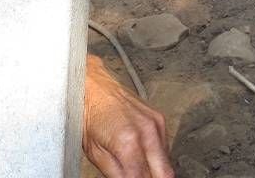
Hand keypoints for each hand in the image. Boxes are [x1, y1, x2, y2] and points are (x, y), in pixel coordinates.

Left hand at [82, 54, 174, 177]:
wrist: (92, 85)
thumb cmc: (87, 113)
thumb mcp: (95, 153)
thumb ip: (116, 174)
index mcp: (129, 141)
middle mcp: (148, 131)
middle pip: (165, 174)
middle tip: (138, 177)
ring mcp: (157, 124)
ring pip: (167, 162)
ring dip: (155, 170)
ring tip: (136, 169)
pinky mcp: (159, 119)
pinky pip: (164, 147)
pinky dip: (155, 156)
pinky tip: (140, 155)